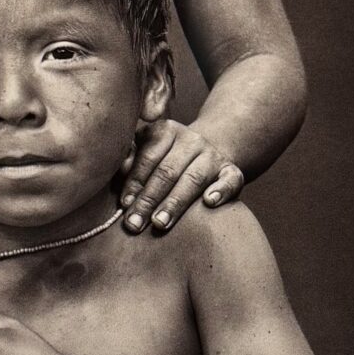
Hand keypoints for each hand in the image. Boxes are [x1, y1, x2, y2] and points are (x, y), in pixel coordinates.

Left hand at [118, 119, 243, 234]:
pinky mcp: (231, 171)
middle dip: (149, 199)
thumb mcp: (145, 152)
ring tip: (159, 223)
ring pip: (194, 179)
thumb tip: (122, 168)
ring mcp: (213, 156)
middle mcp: (192, 139)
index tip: (124, 205)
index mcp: (166, 130)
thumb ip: (131, 158)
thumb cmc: (162, 161)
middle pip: (168, 171)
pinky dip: (221, 190)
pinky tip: (209, 202)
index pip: (148, 156)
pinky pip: (230, 180)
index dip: (135, 181)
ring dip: (175, 203)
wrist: (202, 157)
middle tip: (134, 224)